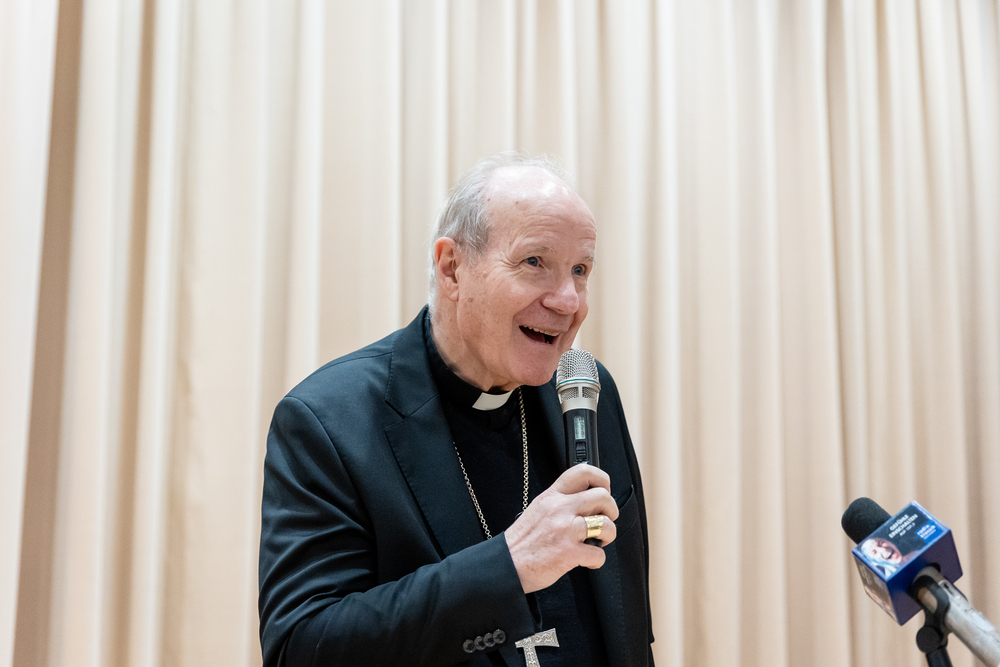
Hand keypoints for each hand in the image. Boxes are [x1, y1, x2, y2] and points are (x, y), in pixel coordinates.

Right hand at [504, 464, 618, 593]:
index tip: (605, 490)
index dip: (601, 478)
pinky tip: (587, 560)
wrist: (506, 565)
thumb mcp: (539, 509)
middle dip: (611, 510)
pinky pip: (599, 554)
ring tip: (598, 541)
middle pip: (603, 497)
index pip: (582, 472)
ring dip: (608, 535)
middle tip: (603, 520)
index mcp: (552, 496)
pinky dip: (597, 560)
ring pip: (606, 524)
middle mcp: (560, 509)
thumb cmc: (523, 541)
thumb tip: (586, 499)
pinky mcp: (569, 553)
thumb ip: (560, 501)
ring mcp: (565, 530)